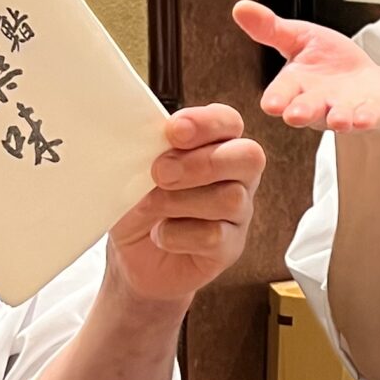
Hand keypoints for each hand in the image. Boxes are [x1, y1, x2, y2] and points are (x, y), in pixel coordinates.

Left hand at [105, 105, 264, 304]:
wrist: (131, 257)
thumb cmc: (138, 206)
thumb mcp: (133, 171)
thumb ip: (147, 149)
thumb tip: (150, 139)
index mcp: (215, 145)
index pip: (229, 122)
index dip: (207, 123)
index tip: (173, 131)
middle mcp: (235, 177)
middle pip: (248, 157)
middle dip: (202, 163)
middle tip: (160, 173)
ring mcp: (237, 214)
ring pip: (231, 198)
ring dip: (182, 200)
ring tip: (151, 206)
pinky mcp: (230, 248)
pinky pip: (215, 236)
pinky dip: (178, 235)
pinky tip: (160, 234)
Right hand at [234, 0, 379, 134]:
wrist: (370, 84)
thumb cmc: (330, 62)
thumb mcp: (300, 38)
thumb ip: (271, 28)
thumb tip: (239, 7)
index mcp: (296, 86)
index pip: (281, 94)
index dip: (276, 99)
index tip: (270, 104)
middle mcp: (317, 104)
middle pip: (306, 110)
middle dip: (301, 112)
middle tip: (294, 116)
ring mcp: (345, 111)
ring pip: (338, 117)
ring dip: (338, 119)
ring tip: (339, 119)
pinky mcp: (372, 114)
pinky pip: (369, 117)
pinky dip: (367, 117)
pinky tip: (366, 117)